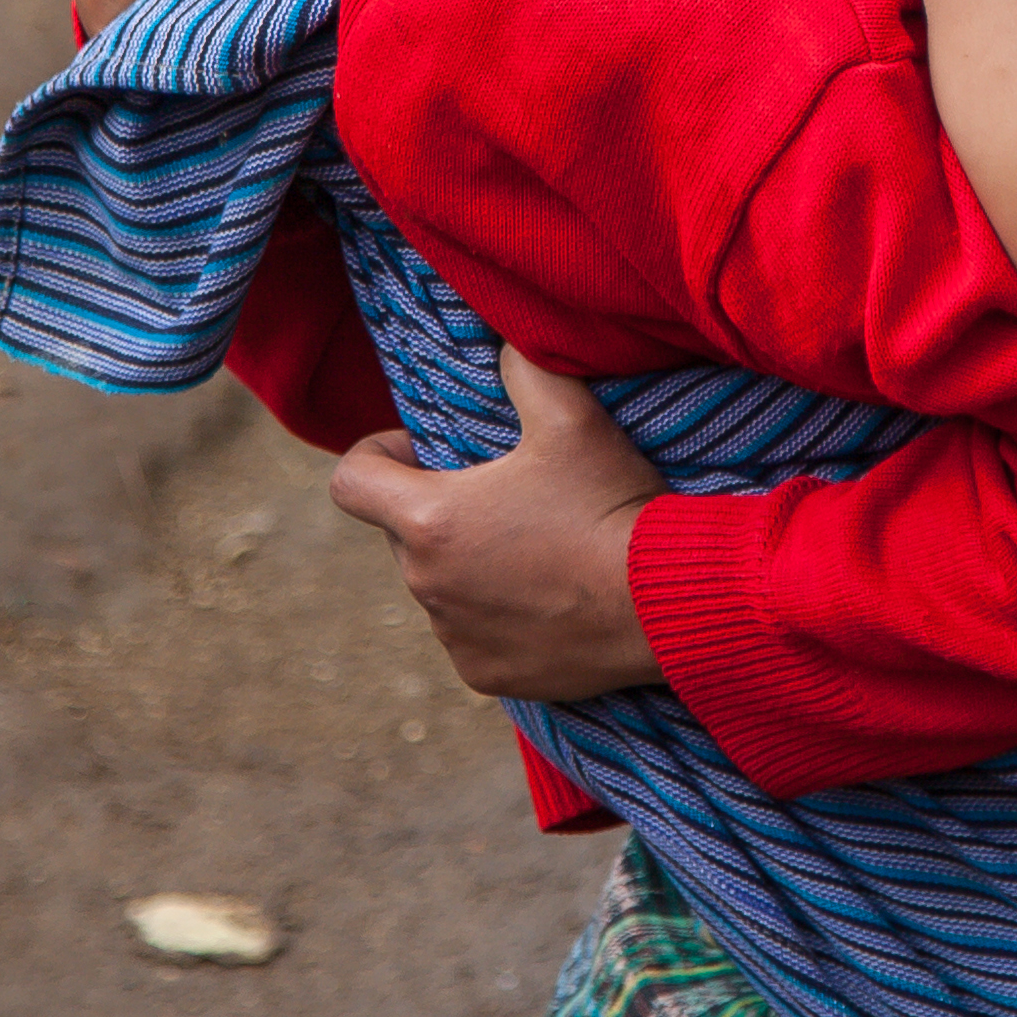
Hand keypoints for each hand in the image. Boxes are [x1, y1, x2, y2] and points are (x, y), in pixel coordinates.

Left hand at [329, 351, 667, 700]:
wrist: (666, 603)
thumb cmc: (612, 506)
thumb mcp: (572, 417)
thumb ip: (525, 367)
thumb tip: (505, 341)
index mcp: (431, 521)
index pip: (350, 482)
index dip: (377, 455)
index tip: (422, 452)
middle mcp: (427, 587)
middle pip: (401, 535)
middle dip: (436, 510)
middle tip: (503, 495)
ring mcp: (454, 637)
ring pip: (438, 588)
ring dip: (467, 565)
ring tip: (536, 548)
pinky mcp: (485, 675)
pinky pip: (470, 636)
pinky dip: (496, 616)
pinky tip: (550, 598)